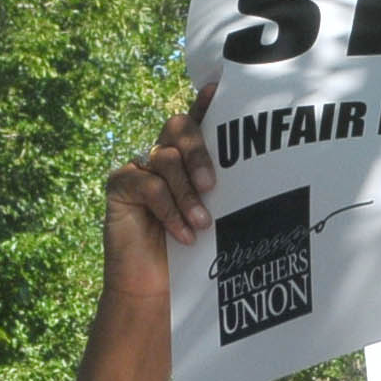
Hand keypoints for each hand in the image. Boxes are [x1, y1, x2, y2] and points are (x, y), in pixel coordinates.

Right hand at [103, 86, 217, 299]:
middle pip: (180, 129)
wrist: (158, 293)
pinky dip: (168, 209)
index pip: (198, 123)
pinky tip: (183, 234)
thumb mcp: (219, 221)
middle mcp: (162, 158)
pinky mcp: (120, 186)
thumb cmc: (194, 259)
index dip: (207, 102)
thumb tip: (261, 174)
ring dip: (187, 193)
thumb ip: (227, 193)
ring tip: (202, 224)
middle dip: (200, 151)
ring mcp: (139, 170)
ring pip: (165, 159)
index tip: (220, 88)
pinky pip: (146, 184)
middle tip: (213, 185)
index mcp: (188, 161)